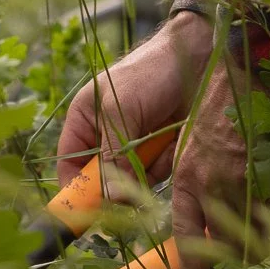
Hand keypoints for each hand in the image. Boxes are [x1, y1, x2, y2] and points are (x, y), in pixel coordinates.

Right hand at [56, 9, 214, 193]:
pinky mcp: (160, 148)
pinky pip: (157, 171)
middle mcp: (106, 135)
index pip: (70, 164)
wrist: (199, 56)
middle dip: (119, 183)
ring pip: (132, 178)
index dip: (76, 189)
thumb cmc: (150, 72)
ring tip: (160, 139)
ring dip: (147, 168)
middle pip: (102, 178)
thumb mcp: (122, 111)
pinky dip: (166, 160)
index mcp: (85, 119)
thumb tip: (106, 197)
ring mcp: (134, 143)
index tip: (87, 212)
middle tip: (133, 185)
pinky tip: (174, 137)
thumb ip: (111, 154)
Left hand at [167, 62, 256, 268]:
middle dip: (233, 261)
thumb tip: (181, 211)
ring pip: (257, 239)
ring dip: (260, 249)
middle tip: (236, 261)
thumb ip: (184, 180)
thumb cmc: (211, 102)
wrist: (245, 69)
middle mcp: (217, 186)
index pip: (187, 239)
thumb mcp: (185, 143)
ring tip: (261, 248)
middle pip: (227, 247)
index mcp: (188, 177)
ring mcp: (250, 182)